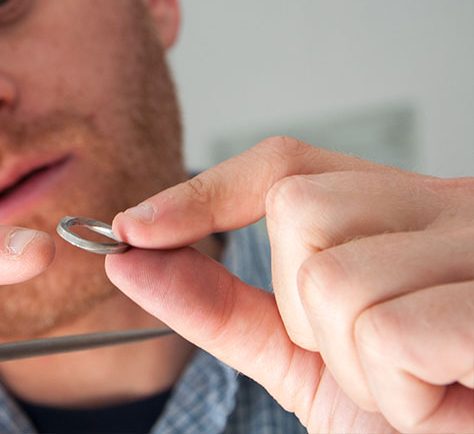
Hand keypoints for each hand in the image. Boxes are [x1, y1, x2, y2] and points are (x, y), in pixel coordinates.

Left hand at [109, 137, 473, 432]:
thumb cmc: (412, 413)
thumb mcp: (298, 356)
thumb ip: (218, 303)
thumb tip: (131, 255)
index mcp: (402, 209)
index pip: (283, 165)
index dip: (202, 193)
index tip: (132, 230)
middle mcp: (450, 207)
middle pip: (299, 210)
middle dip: (304, 310)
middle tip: (370, 356)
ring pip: (334, 278)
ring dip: (355, 363)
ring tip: (416, 383)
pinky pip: (387, 332)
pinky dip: (398, 393)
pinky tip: (445, 397)